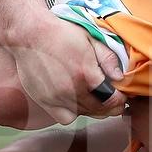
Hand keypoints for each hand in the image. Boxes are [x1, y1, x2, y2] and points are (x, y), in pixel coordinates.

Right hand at [12, 20, 126, 123]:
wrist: (29, 34)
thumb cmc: (60, 33)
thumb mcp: (91, 38)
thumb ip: (108, 59)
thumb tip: (120, 77)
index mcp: (86, 74)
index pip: (112, 99)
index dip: (120, 99)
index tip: (122, 96)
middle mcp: (72, 90)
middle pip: (99, 110)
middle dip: (111, 107)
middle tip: (114, 100)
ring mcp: (56, 98)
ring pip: (83, 114)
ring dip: (93, 109)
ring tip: (95, 98)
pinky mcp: (44, 101)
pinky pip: (65, 118)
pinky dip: (74, 113)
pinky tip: (76, 102)